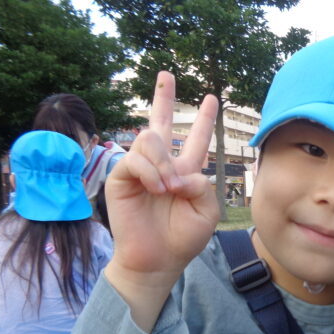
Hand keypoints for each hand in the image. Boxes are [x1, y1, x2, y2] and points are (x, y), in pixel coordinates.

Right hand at [104, 72, 219, 329]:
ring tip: (169, 189)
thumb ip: (203, 185)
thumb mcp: (207, 211)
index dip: (203, 120)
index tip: (212, 98)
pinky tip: (157, 188)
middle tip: (166, 74)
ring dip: (164, 163)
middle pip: (161, 123)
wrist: (158, 259)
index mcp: (184, 172)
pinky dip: (151, 172)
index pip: (194, 139)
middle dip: (164, 97)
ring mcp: (140, 170)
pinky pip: (135, 159)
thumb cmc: (183, 238)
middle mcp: (162, 166)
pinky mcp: (121, 177)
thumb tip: (181, 171)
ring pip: (150, 140)